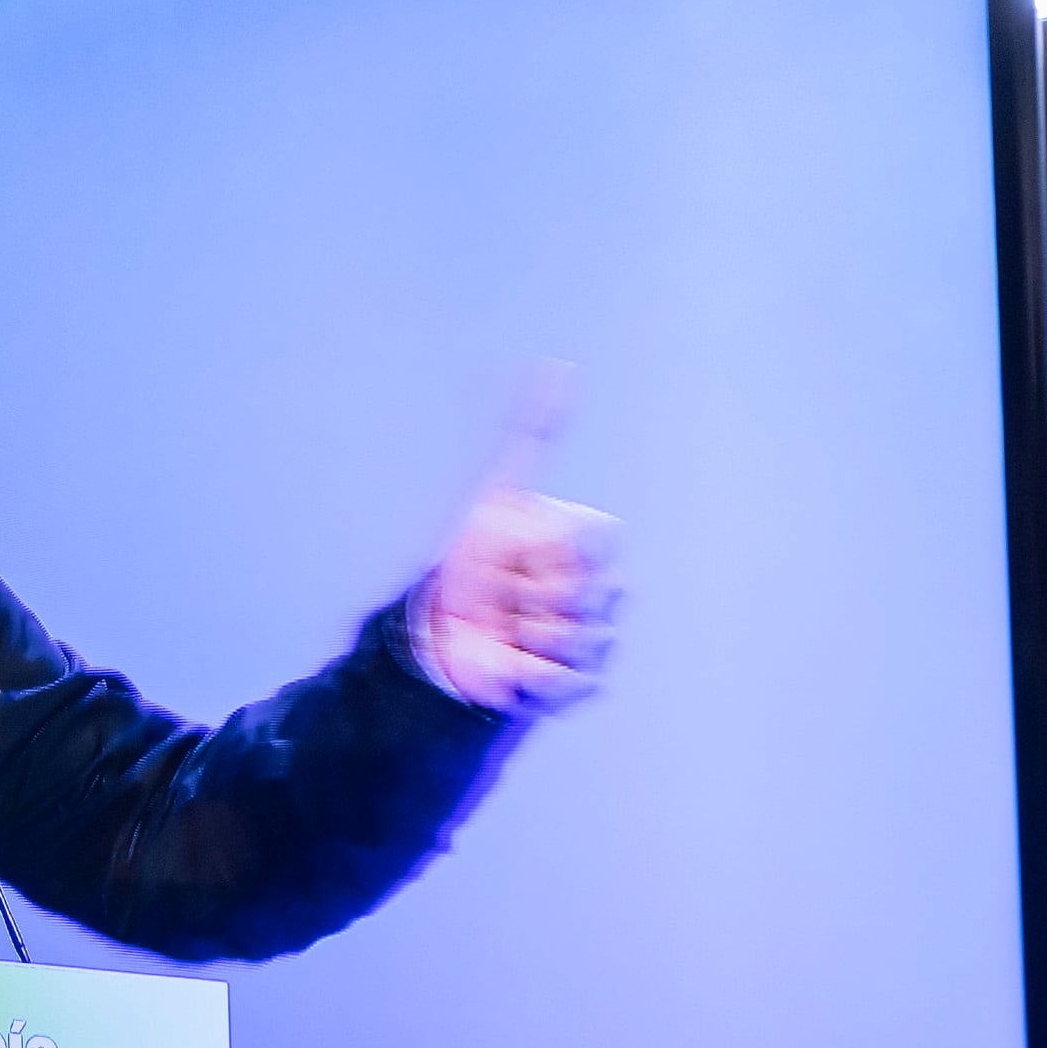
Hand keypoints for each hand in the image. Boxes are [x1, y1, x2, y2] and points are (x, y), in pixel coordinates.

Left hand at [425, 363, 621, 718]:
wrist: (444, 632)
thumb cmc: (473, 561)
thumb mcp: (496, 495)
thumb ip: (531, 431)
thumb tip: (561, 368)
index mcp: (588, 542)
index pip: (592, 541)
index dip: (544, 549)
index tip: (507, 548)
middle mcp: (602, 585)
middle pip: (589, 592)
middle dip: (528, 593)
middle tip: (499, 593)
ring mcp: (597, 632)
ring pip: (584, 637)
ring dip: (527, 635)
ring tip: (504, 628)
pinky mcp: (585, 678)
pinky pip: (576, 679)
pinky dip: (532, 673)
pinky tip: (512, 660)